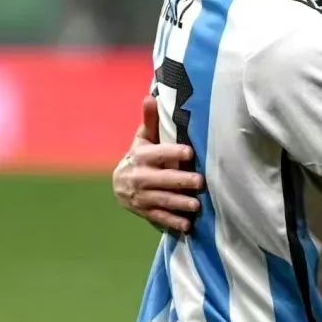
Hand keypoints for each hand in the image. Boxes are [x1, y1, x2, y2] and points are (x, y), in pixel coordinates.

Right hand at [112, 95, 202, 232]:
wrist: (121, 184)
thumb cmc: (142, 156)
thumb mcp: (144, 139)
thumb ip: (150, 121)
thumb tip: (151, 96)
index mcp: (139, 157)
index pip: (156, 154)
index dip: (172, 152)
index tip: (190, 153)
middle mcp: (138, 177)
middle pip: (160, 180)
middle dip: (180, 181)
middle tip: (200, 182)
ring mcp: (140, 197)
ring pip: (161, 200)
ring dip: (179, 204)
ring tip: (197, 206)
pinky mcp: (144, 212)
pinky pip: (158, 218)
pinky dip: (172, 222)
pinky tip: (187, 225)